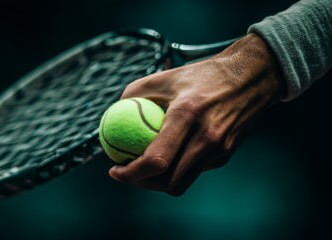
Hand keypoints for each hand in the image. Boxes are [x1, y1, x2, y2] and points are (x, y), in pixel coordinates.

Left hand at [108, 33, 285, 195]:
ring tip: (145, 168)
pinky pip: (196, 171)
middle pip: (169, 182)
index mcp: (186, 114)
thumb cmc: (201, 75)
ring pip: (183, 182)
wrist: (251, 77)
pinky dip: (178, 169)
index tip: (114, 170)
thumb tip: (112, 117)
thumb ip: (134, 95)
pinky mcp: (227, 154)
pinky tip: (172, 154)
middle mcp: (206, 137)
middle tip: (128, 173)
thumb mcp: (164, 77)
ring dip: (159, 182)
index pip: (155, 160)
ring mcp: (220, 149)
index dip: (130, 173)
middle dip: (142, 183)